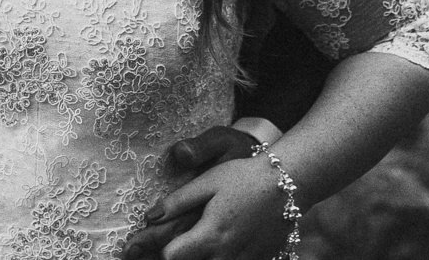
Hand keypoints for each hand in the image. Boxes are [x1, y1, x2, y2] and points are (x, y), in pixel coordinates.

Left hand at [119, 126, 259, 258]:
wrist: (289, 184)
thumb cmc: (244, 177)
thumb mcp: (208, 182)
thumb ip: (178, 202)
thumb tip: (149, 217)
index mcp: (210, 234)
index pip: (171, 257)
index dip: (154, 248)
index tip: (139, 244)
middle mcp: (226, 255)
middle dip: (171, 257)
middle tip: (149, 249)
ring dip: (195, 259)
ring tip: (183, 248)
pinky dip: (216, 259)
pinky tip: (211, 249)